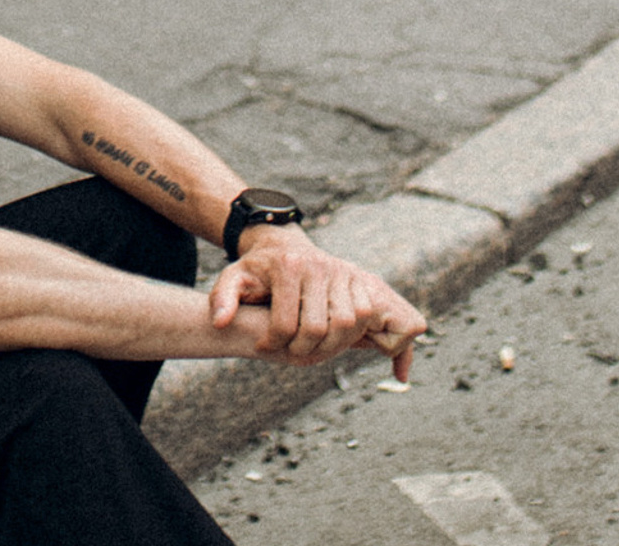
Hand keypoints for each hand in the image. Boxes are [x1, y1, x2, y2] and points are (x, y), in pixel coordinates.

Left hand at [207, 224, 426, 376]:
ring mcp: (344, 271)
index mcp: (288, 267)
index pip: (288, 323)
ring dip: (336, 346)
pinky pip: (378, 312)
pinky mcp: (361, 279)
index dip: (275, 344)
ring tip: (317, 350)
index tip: (264, 348)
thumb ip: (222, 297)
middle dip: (307, 350)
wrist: (282, 246)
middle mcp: (320, 266)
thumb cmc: (257, 269)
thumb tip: (220, 323)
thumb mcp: (232, 278)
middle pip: (321, 326)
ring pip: (351, 323)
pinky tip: (398, 372)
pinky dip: (390, 341)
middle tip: (293, 354)